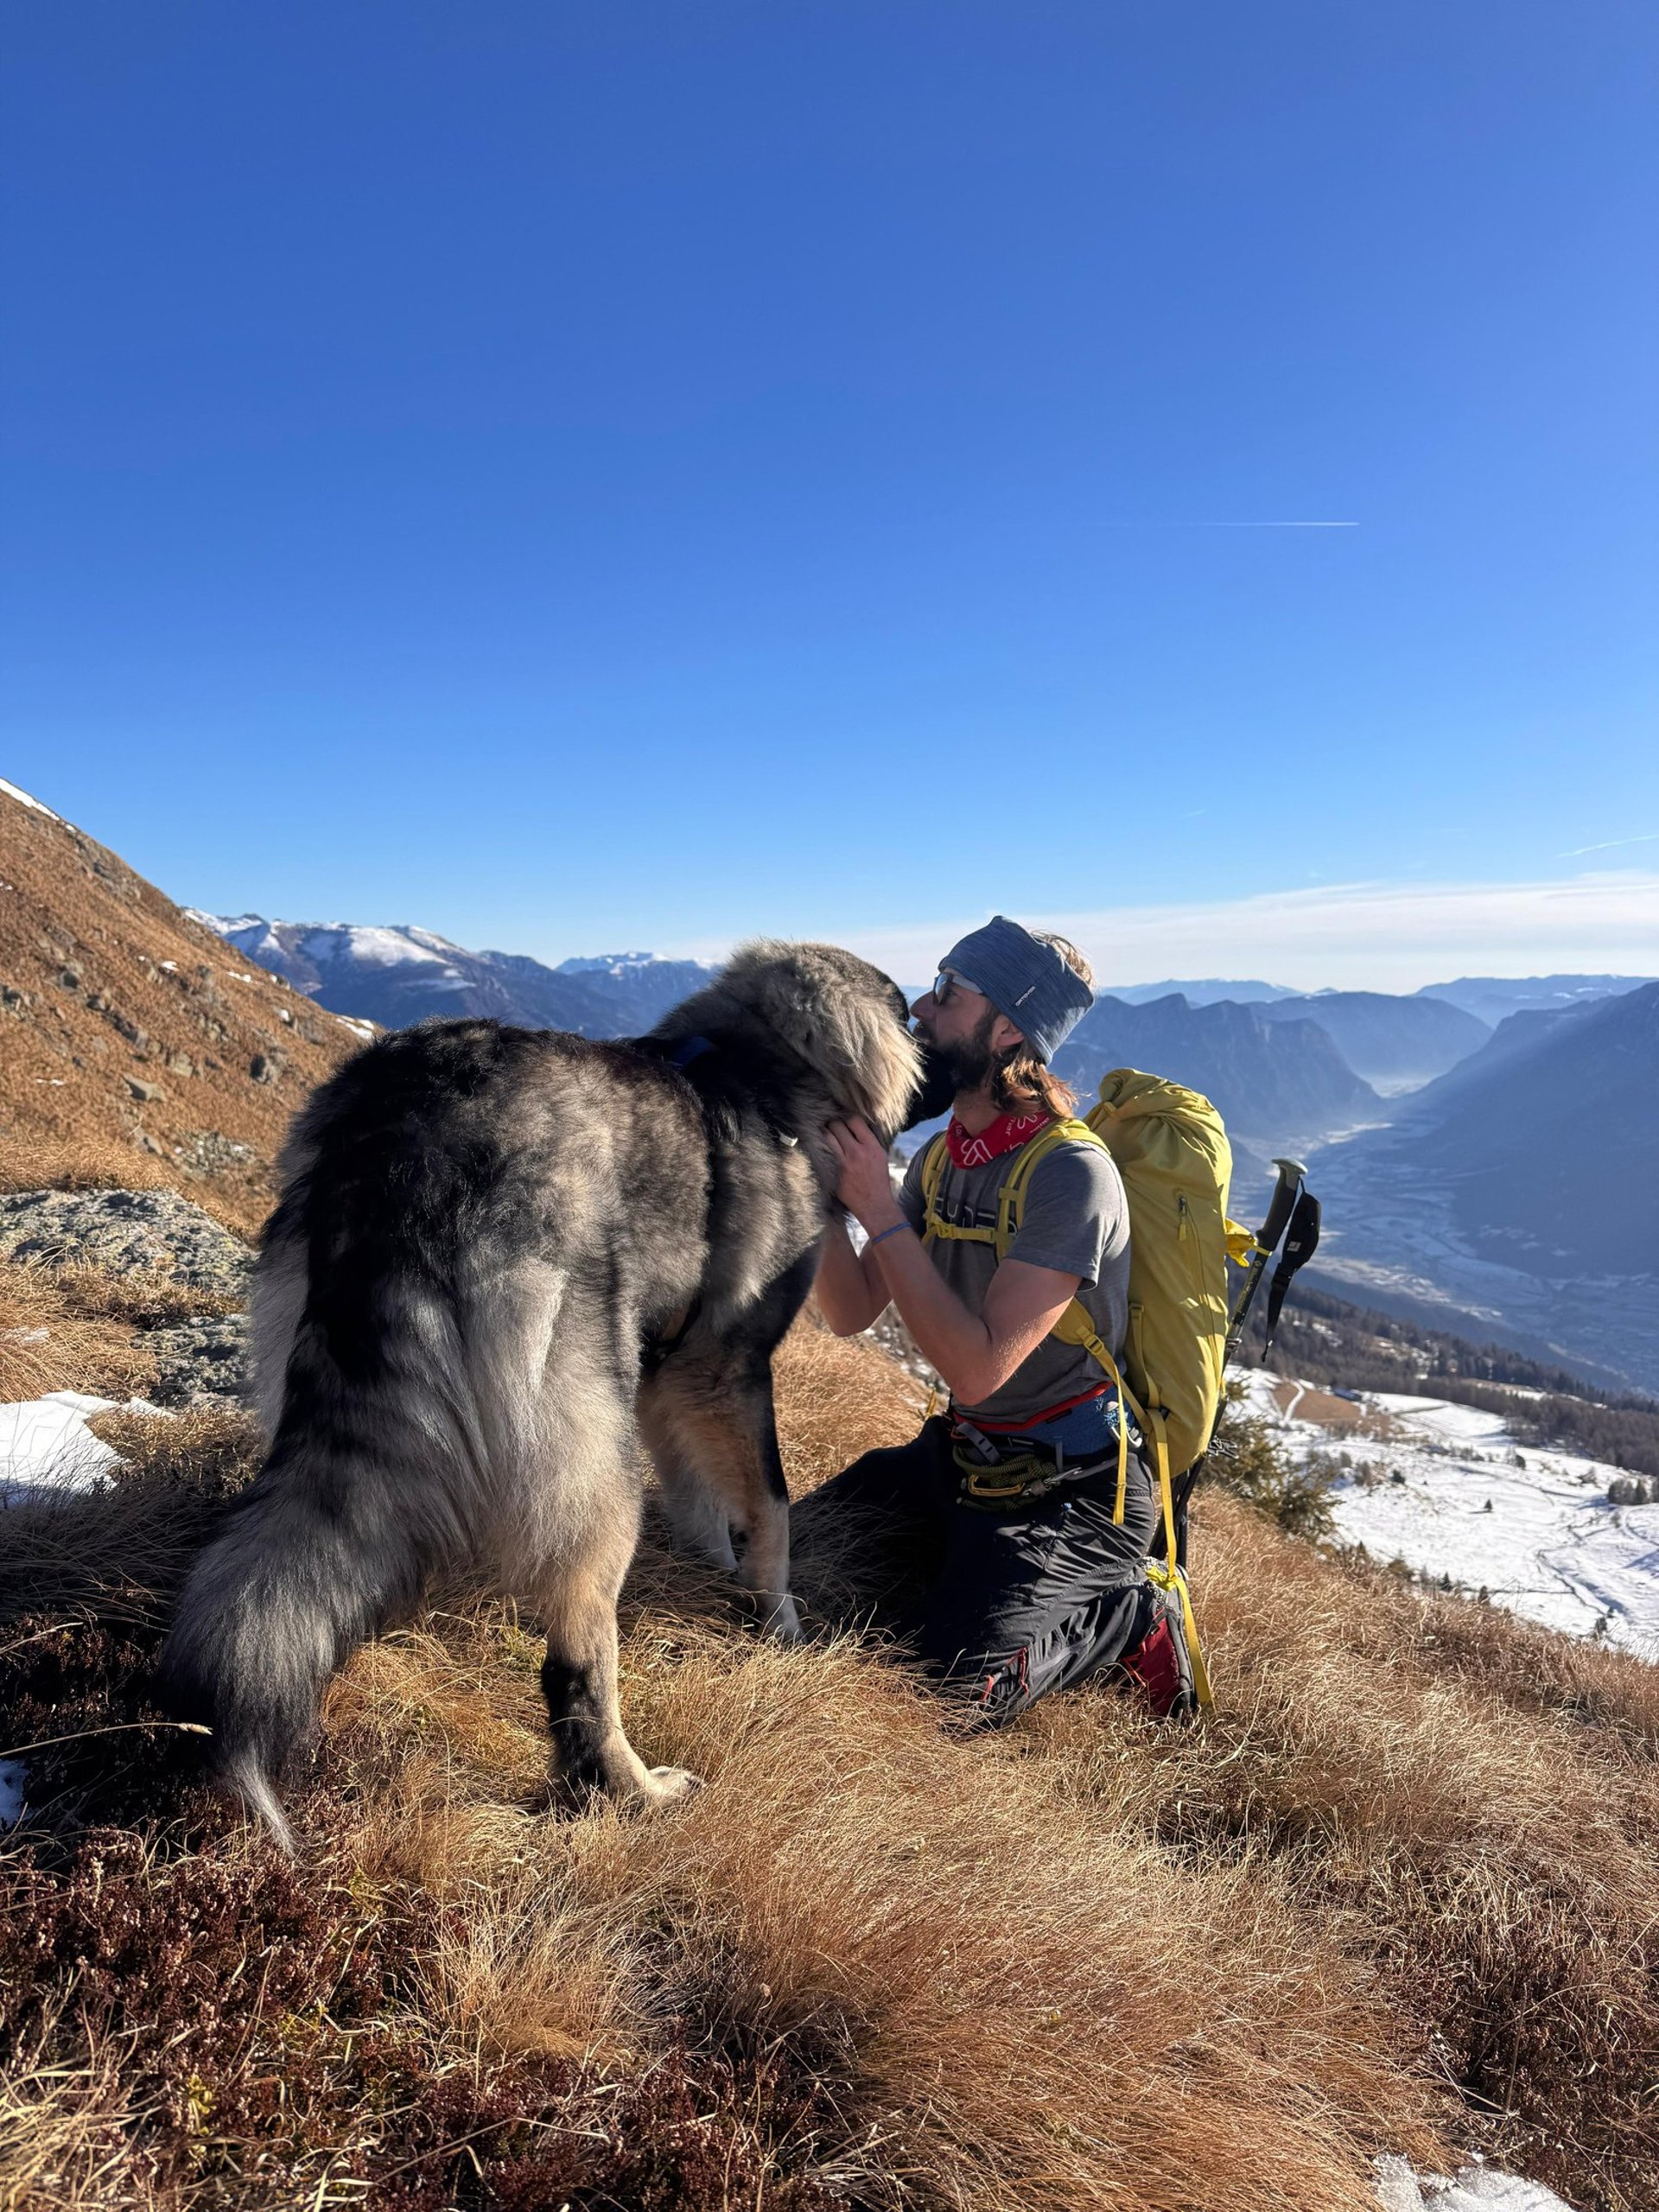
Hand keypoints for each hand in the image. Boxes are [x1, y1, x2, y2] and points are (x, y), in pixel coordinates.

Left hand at [823, 1117, 903, 1233]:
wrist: (874, 1204)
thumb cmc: (878, 1179)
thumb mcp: (881, 1155)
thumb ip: (870, 1139)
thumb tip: (857, 1124)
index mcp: (871, 1147)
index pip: (854, 1120)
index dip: (848, 1118)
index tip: (845, 1121)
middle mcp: (856, 1152)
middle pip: (837, 1125)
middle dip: (834, 1124)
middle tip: (833, 1127)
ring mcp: (843, 1163)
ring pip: (826, 1136)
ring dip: (825, 1134)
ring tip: (826, 1136)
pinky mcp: (833, 1173)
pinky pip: (821, 1153)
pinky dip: (821, 1148)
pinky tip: (821, 1147)